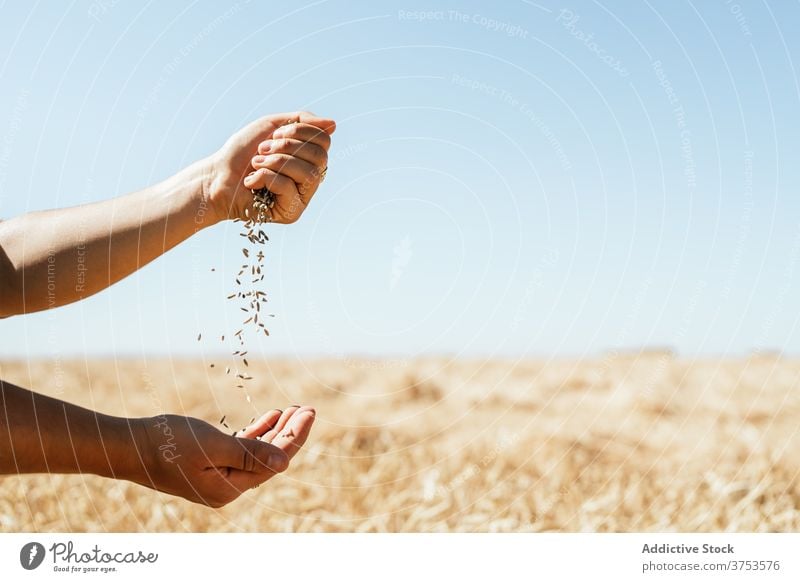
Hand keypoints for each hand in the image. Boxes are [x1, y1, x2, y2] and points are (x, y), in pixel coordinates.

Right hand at [134, 406, 315, 506]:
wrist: (128, 446)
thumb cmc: (167, 443)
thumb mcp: (212, 446)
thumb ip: (250, 454)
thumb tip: (286, 461)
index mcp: (229, 488)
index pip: (274, 461)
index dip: (295, 436)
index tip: (310, 412)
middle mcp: (226, 487)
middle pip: (269, 458)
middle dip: (290, 433)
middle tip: (307, 408)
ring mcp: (217, 478)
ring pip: (257, 453)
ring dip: (275, 431)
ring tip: (293, 410)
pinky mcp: (208, 466)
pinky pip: (241, 450)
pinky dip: (256, 433)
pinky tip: (270, 416)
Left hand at [205, 111, 335, 223]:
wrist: (217, 175)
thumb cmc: (242, 152)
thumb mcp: (272, 126)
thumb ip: (302, 121)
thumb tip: (333, 124)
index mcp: (309, 158)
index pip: (324, 141)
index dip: (302, 132)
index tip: (276, 134)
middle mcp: (310, 179)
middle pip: (320, 157)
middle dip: (287, 147)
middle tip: (262, 150)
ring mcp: (302, 198)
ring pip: (307, 173)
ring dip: (275, 162)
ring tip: (255, 164)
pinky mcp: (291, 213)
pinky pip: (288, 187)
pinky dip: (265, 178)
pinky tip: (252, 182)